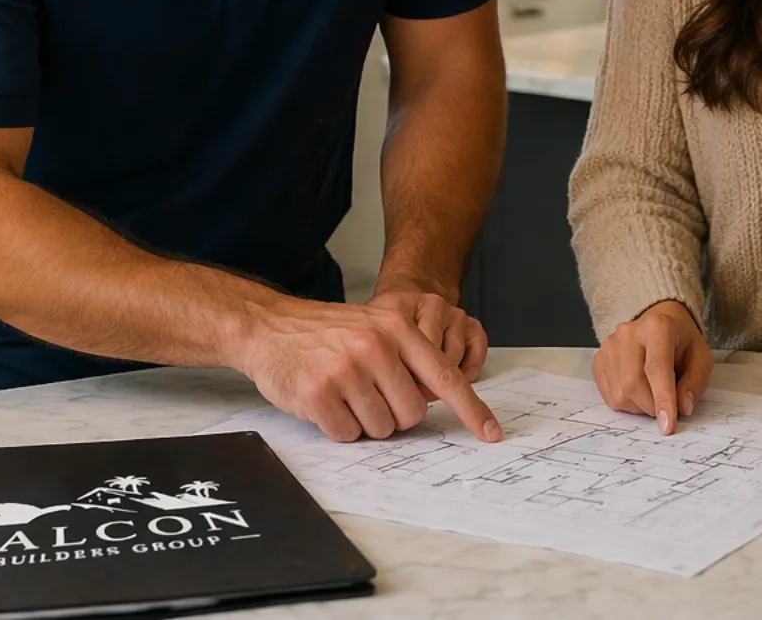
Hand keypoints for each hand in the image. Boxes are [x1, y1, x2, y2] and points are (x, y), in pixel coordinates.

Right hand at [231, 295, 501, 444]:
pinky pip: (347, 434)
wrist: (270, 327)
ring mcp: (346, 371)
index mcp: (398, 329)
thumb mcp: (377, 327)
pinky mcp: (318, 394)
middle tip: (368, 393)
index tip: (491, 434)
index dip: (472, 410)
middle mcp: (375, 347)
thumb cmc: (330, 333)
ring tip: (343, 392)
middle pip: (411, 414)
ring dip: (364, 421)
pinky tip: (325, 402)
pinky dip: (339, 427)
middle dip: (394, 414)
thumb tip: (442, 399)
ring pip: (380, 429)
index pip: (445, 377)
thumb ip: (410, 357)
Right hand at [593, 299, 711, 434]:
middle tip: (665, 409)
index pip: (656, 368)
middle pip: (633, 383)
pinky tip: (639, 392)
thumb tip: (683, 407)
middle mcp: (628, 333)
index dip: (662, 399)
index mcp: (658, 327)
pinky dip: (627, 403)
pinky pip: (609, 395)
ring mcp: (610, 346)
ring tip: (653, 393)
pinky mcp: (599, 359)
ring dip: (640, 406)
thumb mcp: (701, 357)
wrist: (660, 321)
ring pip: (620, 393)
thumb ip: (695, 382)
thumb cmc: (681, 341)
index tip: (668, 425)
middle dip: (651, 406)